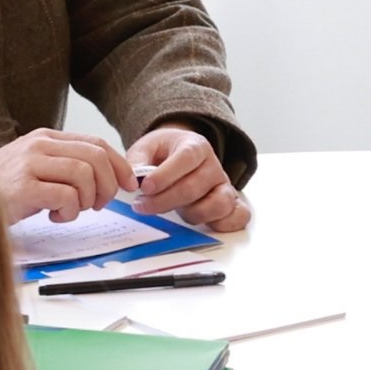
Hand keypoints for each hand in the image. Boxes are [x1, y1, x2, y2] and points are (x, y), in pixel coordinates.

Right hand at [0, 128, 132, 224]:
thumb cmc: (1, 191)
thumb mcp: (35, 170)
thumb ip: (65, 167)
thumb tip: (106, 179)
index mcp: (44, 138)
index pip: (96, 143)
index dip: (119, 164)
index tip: (128, 184)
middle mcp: (38, 145)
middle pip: (96, 158)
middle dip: (107, 186)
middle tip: (97, 205)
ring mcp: (30, 164)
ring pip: (85, 176)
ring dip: (86, 201)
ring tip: (69, 211)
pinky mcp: (24, 187)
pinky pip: (66, 197)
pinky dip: (68, 212)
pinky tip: (53, 216)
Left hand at [128, 124, 249, 234]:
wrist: (181, 155)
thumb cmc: (164, 153)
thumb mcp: (147, 148)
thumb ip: (137, 160)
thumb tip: (132, 180)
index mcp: (196, 146)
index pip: (187, 158)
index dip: (166, 175)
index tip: (145, 187)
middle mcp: (214, 166)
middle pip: (195, 187)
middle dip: (165, 200)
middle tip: (142, 205)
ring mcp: (224, 186)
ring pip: (218, 204)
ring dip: (191, 214)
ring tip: (172, 212)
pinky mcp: (230, 203)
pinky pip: (238, 216)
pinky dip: (223, 224)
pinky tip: (200, 222)